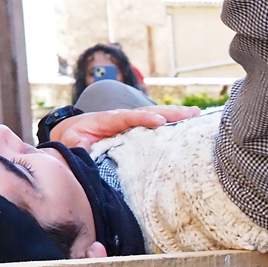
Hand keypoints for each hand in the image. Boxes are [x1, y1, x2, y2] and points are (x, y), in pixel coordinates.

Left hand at [49, 105, 202, 148]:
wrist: (70, 134)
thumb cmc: (72, 140)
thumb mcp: (71, 144)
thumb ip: (79, 149)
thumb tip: (86, 154)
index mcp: (107, 120)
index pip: (128, 117)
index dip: (144, 118)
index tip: (159, 121)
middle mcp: (122, 118)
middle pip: (149, 112)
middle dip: (170, 112)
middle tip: (192, 113)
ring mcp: (130, 123)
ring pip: (155, 116)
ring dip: (176, 116)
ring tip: (197, 115)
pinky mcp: (135, 131)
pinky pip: (155, 126)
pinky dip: (172, 124)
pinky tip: (188, 126)